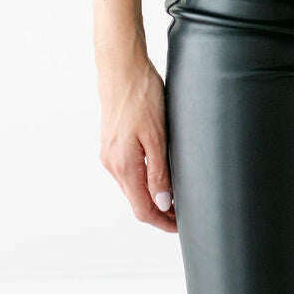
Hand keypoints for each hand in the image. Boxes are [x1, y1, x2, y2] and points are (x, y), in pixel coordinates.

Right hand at [97, 54, 176, 232]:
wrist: (121, 67)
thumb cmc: (141, 94)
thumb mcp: (157, 135)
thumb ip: (159, 172)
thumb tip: (162, 204)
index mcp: (124, 165)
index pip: (142, 209)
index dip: (162, 222)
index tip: (180, 226)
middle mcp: (112, 164)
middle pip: (136, 201)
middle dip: (159, 211)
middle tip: (183, 213)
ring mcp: (109, 153)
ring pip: (132, 187)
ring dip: (151, 196)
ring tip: (176, 195)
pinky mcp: (112, 143)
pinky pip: (128, 171)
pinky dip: (144, 180)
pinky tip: (159, 174)